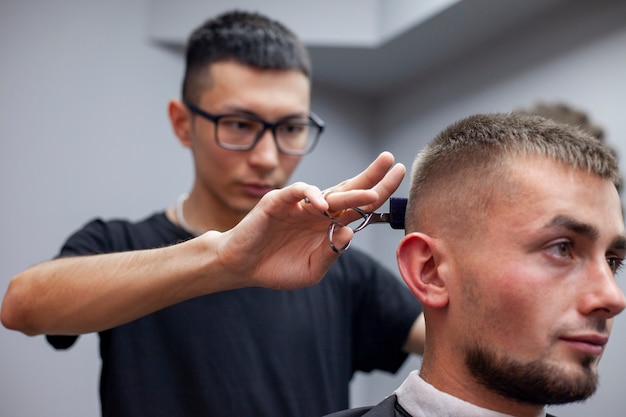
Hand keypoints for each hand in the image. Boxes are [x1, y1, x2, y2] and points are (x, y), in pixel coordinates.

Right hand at [207, 152, 405, 289]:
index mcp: (328, 224)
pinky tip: (322, 205)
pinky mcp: (277, 202)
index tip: (398, 176)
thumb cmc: (277, 267)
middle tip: (392, 162)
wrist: (242, 267)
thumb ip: (332, 254)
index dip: (378, 191)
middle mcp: (318, 210)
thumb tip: (350, 234)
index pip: (358, 205)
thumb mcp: (312, 269)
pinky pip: (296, 193)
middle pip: (350, 190)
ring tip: (371, 194)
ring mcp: (298, 205)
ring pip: (329, 192)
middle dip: (372, 176)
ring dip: (351, 192)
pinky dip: (309, 195)